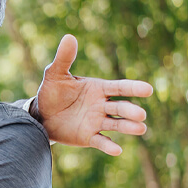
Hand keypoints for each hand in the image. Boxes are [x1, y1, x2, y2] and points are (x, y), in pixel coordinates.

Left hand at [35, 35, 152, 155]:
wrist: (40, 115)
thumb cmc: (51, 93)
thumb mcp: (54, 74)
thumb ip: (63, 59)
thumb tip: (69, 37)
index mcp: (98, 89)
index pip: (119, 87)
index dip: (133, 88)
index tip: (148, 89)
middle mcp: (102, 106)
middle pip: (120, 107)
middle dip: (130, 110)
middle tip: (141, 114)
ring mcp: (97, 122)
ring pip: (116, 124)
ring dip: (128, 127)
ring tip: (141, 128)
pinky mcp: (88, 137)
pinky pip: (101, 141)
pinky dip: (109, 146)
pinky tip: (117, 150)